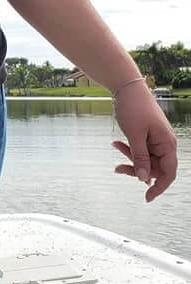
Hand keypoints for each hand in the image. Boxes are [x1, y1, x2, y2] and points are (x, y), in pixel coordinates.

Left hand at [111, 83, 177, 202]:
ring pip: (144, 158)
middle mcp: (164, 143)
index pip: (168, 172)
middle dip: (136, 168)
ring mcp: (155, 139)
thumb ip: (140, 157)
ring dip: (129, 157)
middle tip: (118, 168)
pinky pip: (139, 148)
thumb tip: (143, 178)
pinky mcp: (145, 135)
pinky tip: (115, 143)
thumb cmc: (133, 107)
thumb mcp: (135, 135)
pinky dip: (128, 148)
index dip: (159, 186)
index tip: (147, 197)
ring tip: (115, 146)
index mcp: (167, 144)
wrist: (126, 86)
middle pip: (154, 167)